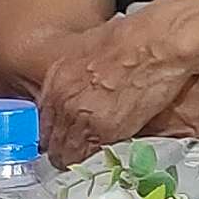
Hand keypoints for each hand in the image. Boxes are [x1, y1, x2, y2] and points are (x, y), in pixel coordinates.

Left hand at [36, 15, 198, 162]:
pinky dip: (96, 160)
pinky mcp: (102, 131)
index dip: (56, 128)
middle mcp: (62, 99)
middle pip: (51, 138)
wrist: (155, 43)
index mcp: (58, 76)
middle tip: (78, 149)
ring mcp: (80, 117)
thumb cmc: (134, 37)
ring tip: (91, 157)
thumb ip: (84, 70)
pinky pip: (88, 157)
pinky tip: (105, 156)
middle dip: (63, 145)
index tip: (65, 133)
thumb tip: (89, 81)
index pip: (44, 117)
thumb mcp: (94, 46)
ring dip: (77, 157)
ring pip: (65, 153)